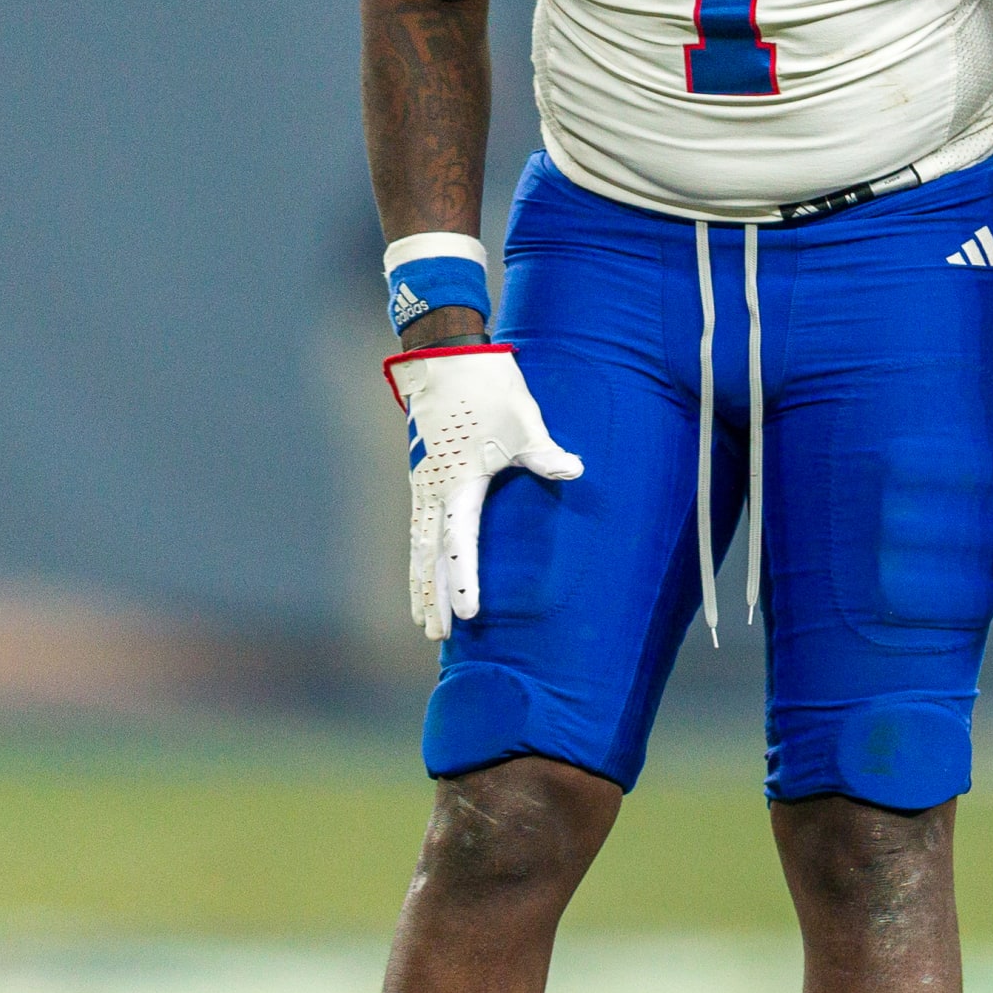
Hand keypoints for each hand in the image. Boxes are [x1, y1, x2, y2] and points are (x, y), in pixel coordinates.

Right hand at [384, 344, 582, 639]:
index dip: (464, 580)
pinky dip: (421, 557)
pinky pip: (421, 528)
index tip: (468, 615)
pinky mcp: (424, 477)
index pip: (460, 543)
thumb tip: (573, 471)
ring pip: (419, 545)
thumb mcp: (523, 420)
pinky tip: (424, 573)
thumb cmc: (489, 388)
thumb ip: (544, 452)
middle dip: (433, 596)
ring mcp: (423, 484)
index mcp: (457, 481)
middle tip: (436, 636)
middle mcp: (433, 489)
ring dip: (421, 582)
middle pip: (430, 555)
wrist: (447, 356)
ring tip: (421, 620)